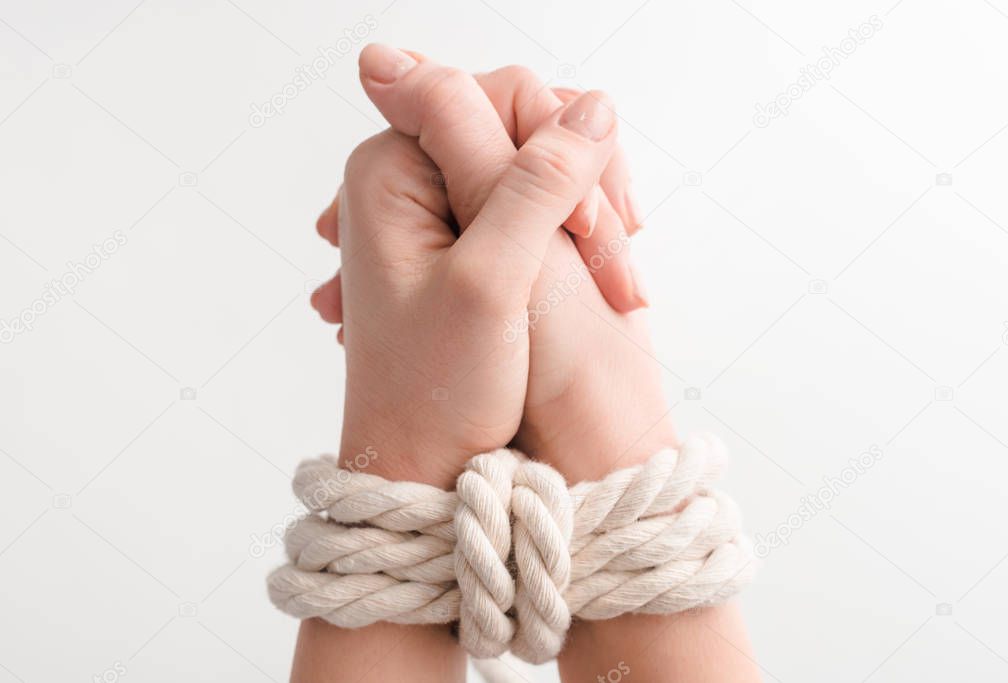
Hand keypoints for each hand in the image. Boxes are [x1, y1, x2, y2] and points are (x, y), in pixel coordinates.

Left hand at [327, 61, 619, 487]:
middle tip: (612, 263)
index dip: (560, 149)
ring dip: (581, 218)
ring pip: (532, 171)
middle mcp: (406, 180)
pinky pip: (528, 208)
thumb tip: (594, 105)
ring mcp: (434, 212)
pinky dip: (569, 238)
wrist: (422, 466)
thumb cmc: (436, 391)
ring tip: (610, 286)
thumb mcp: (491, 284)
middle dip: (578, 188)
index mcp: (390, 170)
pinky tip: (592, 281)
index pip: (498, 97)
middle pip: (519, 132)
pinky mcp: (462, 243)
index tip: (590, 230)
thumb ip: (537, 186)